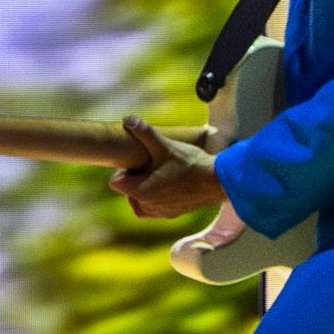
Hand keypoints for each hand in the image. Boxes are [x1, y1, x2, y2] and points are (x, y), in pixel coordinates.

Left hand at [107, 115, 224, 218]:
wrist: (217, 182)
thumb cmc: (190, 165)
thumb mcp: (165, 146)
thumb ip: (144, 133)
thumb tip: (128, 119)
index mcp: (139, 190)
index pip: (116, 181)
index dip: (124, 169)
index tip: (138, 161)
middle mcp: (146, 205)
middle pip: (128, 190)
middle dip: (135, 178)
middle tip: (152, 164)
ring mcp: (158, 212)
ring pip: (140, 200)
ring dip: (145, 188)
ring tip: (160, 173)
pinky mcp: (170, 214)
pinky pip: (154, 208)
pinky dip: (156, 198)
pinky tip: (168, 185)